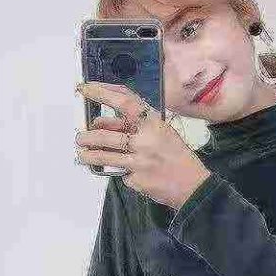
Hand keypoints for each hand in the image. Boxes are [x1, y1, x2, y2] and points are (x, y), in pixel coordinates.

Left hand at [75, 81, 210, 209]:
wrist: (194, 186)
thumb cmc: (177, 156)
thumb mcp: (162, 133)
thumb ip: (135, 126)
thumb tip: (102, 124)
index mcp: (153, 123)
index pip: (124, 101)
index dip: (102, 93)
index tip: (84, 89)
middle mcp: (145, 140)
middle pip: (105, 134)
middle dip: (88, 136)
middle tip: (82, 138)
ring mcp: (140, 161)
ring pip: (104, 155)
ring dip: (89, 155)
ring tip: (84, 154)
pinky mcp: (136, 180)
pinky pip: (120, 174)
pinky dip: (120, 173)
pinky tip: (127, 173)